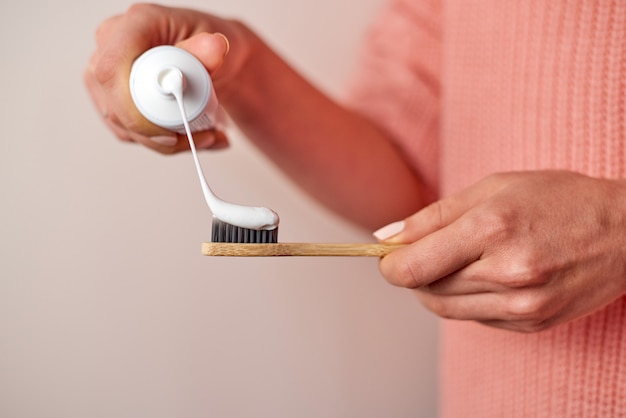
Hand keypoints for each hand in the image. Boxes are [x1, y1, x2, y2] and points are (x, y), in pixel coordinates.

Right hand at [84, 4, 243, 152]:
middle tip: (202, 138)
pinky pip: (127, 131)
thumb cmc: (207, 48)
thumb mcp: (215, 46)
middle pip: (115, 104)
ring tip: (207, 136)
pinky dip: (160, 142)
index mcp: (134, 25)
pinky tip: (190, 137)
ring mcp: (105, 72)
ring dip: (166, 142)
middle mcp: (111, 45)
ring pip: (122, 124)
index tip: (168, 134)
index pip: (112, 69)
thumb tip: (213, 48)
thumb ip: (211, 50)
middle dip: (159, 135)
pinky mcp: (109, 97)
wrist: (207, 60)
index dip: (133, 109)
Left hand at [376, 170, 625, 331]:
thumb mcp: (492, 188)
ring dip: (434, 289)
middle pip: (426, 290)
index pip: (413, 267)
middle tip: (420, 253)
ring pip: (446, 309)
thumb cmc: (557, 199)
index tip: (387, 256)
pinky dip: (464, 299)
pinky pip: (475, 318)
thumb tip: (385, 237)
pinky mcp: (533, 323)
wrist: (625, 230)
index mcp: (492, 229)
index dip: (389, 265)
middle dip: (411, 273)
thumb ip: (432, 215)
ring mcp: (523, 304)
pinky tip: (481, 276)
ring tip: (451, 262)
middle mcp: (507, 272)